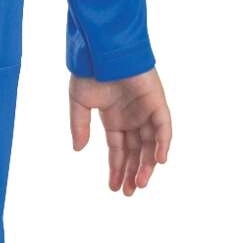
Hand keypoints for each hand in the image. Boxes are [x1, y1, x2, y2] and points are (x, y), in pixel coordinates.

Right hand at [69, 69, 171, 196]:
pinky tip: (158, 161)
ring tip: (139, 183)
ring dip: (147, 165)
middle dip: (132, 172)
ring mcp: (146, 110)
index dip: (117, 169)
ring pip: (150, 144)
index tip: (113, 187)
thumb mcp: (79, 103)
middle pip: (136, 151)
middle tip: (128, 192)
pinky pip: (163, 127)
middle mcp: (132, 117)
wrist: (102, 49)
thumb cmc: (90, 71)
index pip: (119, 150)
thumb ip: (80, 126)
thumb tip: (79, 150)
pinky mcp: (157, 102)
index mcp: (114, 119)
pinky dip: (162, 144)